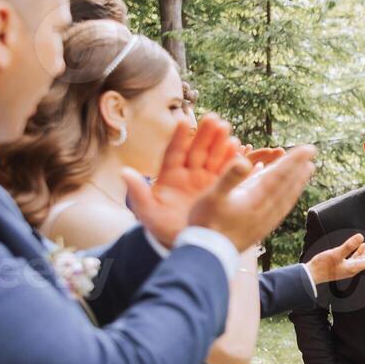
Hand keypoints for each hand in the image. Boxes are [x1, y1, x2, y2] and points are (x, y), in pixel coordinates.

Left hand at [124, 115, 241, 246]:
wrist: (183, 244)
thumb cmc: (161, 229)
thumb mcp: (148, 212)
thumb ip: (138, 193)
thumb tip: (123, 172)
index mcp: (170, 177)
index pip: (174, 153)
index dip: (179, 138)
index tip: (183, 121)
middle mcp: (189, 175)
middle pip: (198, 151)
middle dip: (206, 135)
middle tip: (215, 119)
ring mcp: (206, 181)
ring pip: (214, 158)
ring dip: (221, 144)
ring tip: (228, 129)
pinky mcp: (220, 190)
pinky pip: (228, 173)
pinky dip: (234, 162)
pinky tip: (241, 150)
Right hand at [186, 143, 316, 251]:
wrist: (208, 256)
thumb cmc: (206, 224)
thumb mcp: (212, 197)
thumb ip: (230, 177)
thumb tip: (246, 160)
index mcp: (256, 198)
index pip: (280, 175)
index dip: (294, 160)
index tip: (309, 149)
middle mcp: (266, 210)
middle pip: (288, 186)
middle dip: (299, 169)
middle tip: (312, 156)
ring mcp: (265, 221)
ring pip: (287, 198)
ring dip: (297, 183)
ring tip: (306, 172)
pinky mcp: (261, 230)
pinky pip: (281, 210)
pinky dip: (289, 199)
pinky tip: (289, 197)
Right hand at [306, 233, 364, 283]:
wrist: (311, 275)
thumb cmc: (321, 267)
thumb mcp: (335, 254)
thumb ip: (348, 246)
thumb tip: (360, 237)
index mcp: (354, 267)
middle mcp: (353, 268)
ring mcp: (348, 267)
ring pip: (363, 256)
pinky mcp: (343, 265)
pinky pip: (356, 257)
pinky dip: (360, 251)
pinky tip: (362, 245)